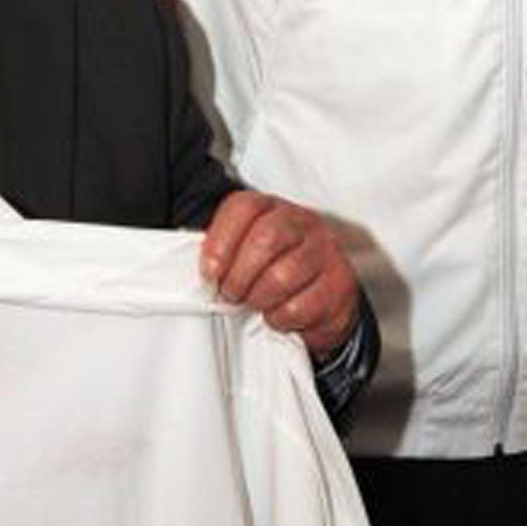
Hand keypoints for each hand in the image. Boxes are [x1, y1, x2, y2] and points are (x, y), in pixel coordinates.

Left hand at [200, 189, 358, 355]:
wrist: (323, 297)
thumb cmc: (273, 272)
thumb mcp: (245, 253)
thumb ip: (221, 253)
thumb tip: (186, 268)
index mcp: (271, 208)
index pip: (244, 207)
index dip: (220, 242)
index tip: (209, 273)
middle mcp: (302, 222)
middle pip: (266, 238)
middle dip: (239, 275)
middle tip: (231, 294)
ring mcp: (325, 250)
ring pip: (283, 275)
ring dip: (259, 299)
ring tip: (254, 304)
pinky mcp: (340, 283)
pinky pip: (300, 305)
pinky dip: (280, 318)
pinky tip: (279, 314)